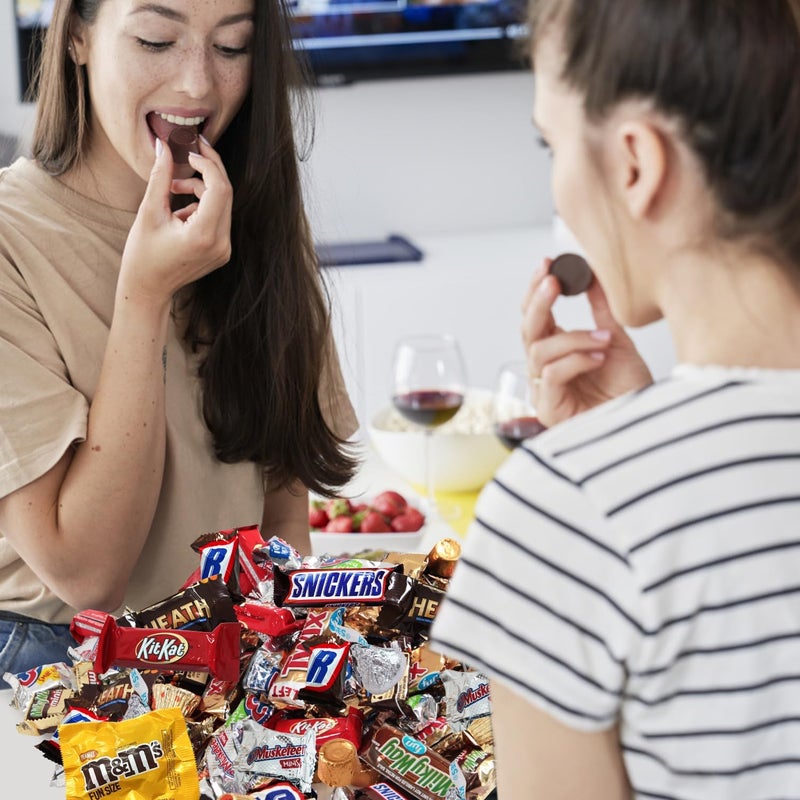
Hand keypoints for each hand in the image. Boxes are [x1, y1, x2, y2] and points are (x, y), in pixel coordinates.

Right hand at [117, 136, 232, 308]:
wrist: (148, 289)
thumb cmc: (143, 254)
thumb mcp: (149, 212)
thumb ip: (160, 177)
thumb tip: (164, 145)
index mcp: (203, 235)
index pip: (219, 189)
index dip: (208, 164)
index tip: (191, 151)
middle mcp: (221, 244)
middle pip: (226, 194)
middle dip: (209, 170)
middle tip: (191, 153)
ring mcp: (224, 250)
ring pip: (223, 205)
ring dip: (202, 189)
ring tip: (173, 190)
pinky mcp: (223, 252)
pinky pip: (219, 218)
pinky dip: (203, 206)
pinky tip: (180, 212)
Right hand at [521, 258, 652, 426]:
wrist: (646, 422)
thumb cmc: (628, 391)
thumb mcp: (616, 340)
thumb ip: (600, 311)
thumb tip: (591, 275)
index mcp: (556, 351)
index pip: (535, 317)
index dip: (537, 290)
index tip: (548, 263)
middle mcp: (544, 369)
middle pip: (526, 331)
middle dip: (538, 302)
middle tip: (553, 280)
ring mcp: (543, 390)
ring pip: (539, 351)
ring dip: (573, 338)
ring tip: (604, 340)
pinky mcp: (549, 409)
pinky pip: (551, 374)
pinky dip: (576, 360)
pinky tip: (599, 358)